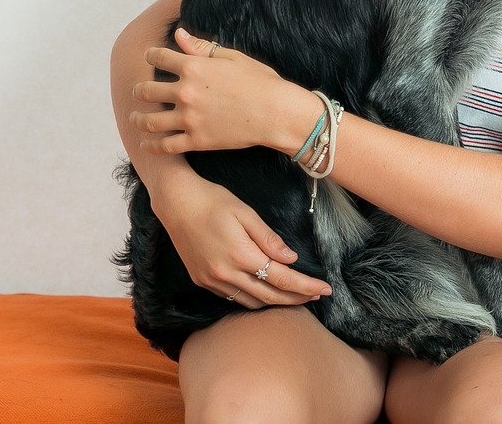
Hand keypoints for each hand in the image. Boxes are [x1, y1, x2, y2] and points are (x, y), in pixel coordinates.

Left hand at [131, 29, 316, 155]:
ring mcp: (189, 119)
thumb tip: (178, 34)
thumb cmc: (259, 81)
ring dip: (138, 119)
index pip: (159, 58)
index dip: (150, 56)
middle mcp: (186, 92)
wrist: (276, 112)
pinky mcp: (197, 141)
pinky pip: (166, 146)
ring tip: (135, 118)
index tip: (148, 57)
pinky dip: (152, 146)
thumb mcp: (232, 57)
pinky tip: (146, 144)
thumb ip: (201, 47)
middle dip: (139, 90)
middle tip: (138, 91)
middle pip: (147, 91)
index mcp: (193, 67)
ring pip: (150, 121)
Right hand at [153, 172, 331, 307]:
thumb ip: (269, 239)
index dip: (306, 286)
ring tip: (296, 295)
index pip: (282, 278)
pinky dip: (254, 298)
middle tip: (317, 295)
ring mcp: (212, 280)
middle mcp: (225, 274)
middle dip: (297, 298)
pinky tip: (265, 291)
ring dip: (276, 302)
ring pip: (252, 302)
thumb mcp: (246, 213)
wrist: (175, 202)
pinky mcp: (202, 281)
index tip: (325, 289)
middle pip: (270, 296)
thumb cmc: (212, 200)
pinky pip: (233, 298)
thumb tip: (291, 259)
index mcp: (241, 255)